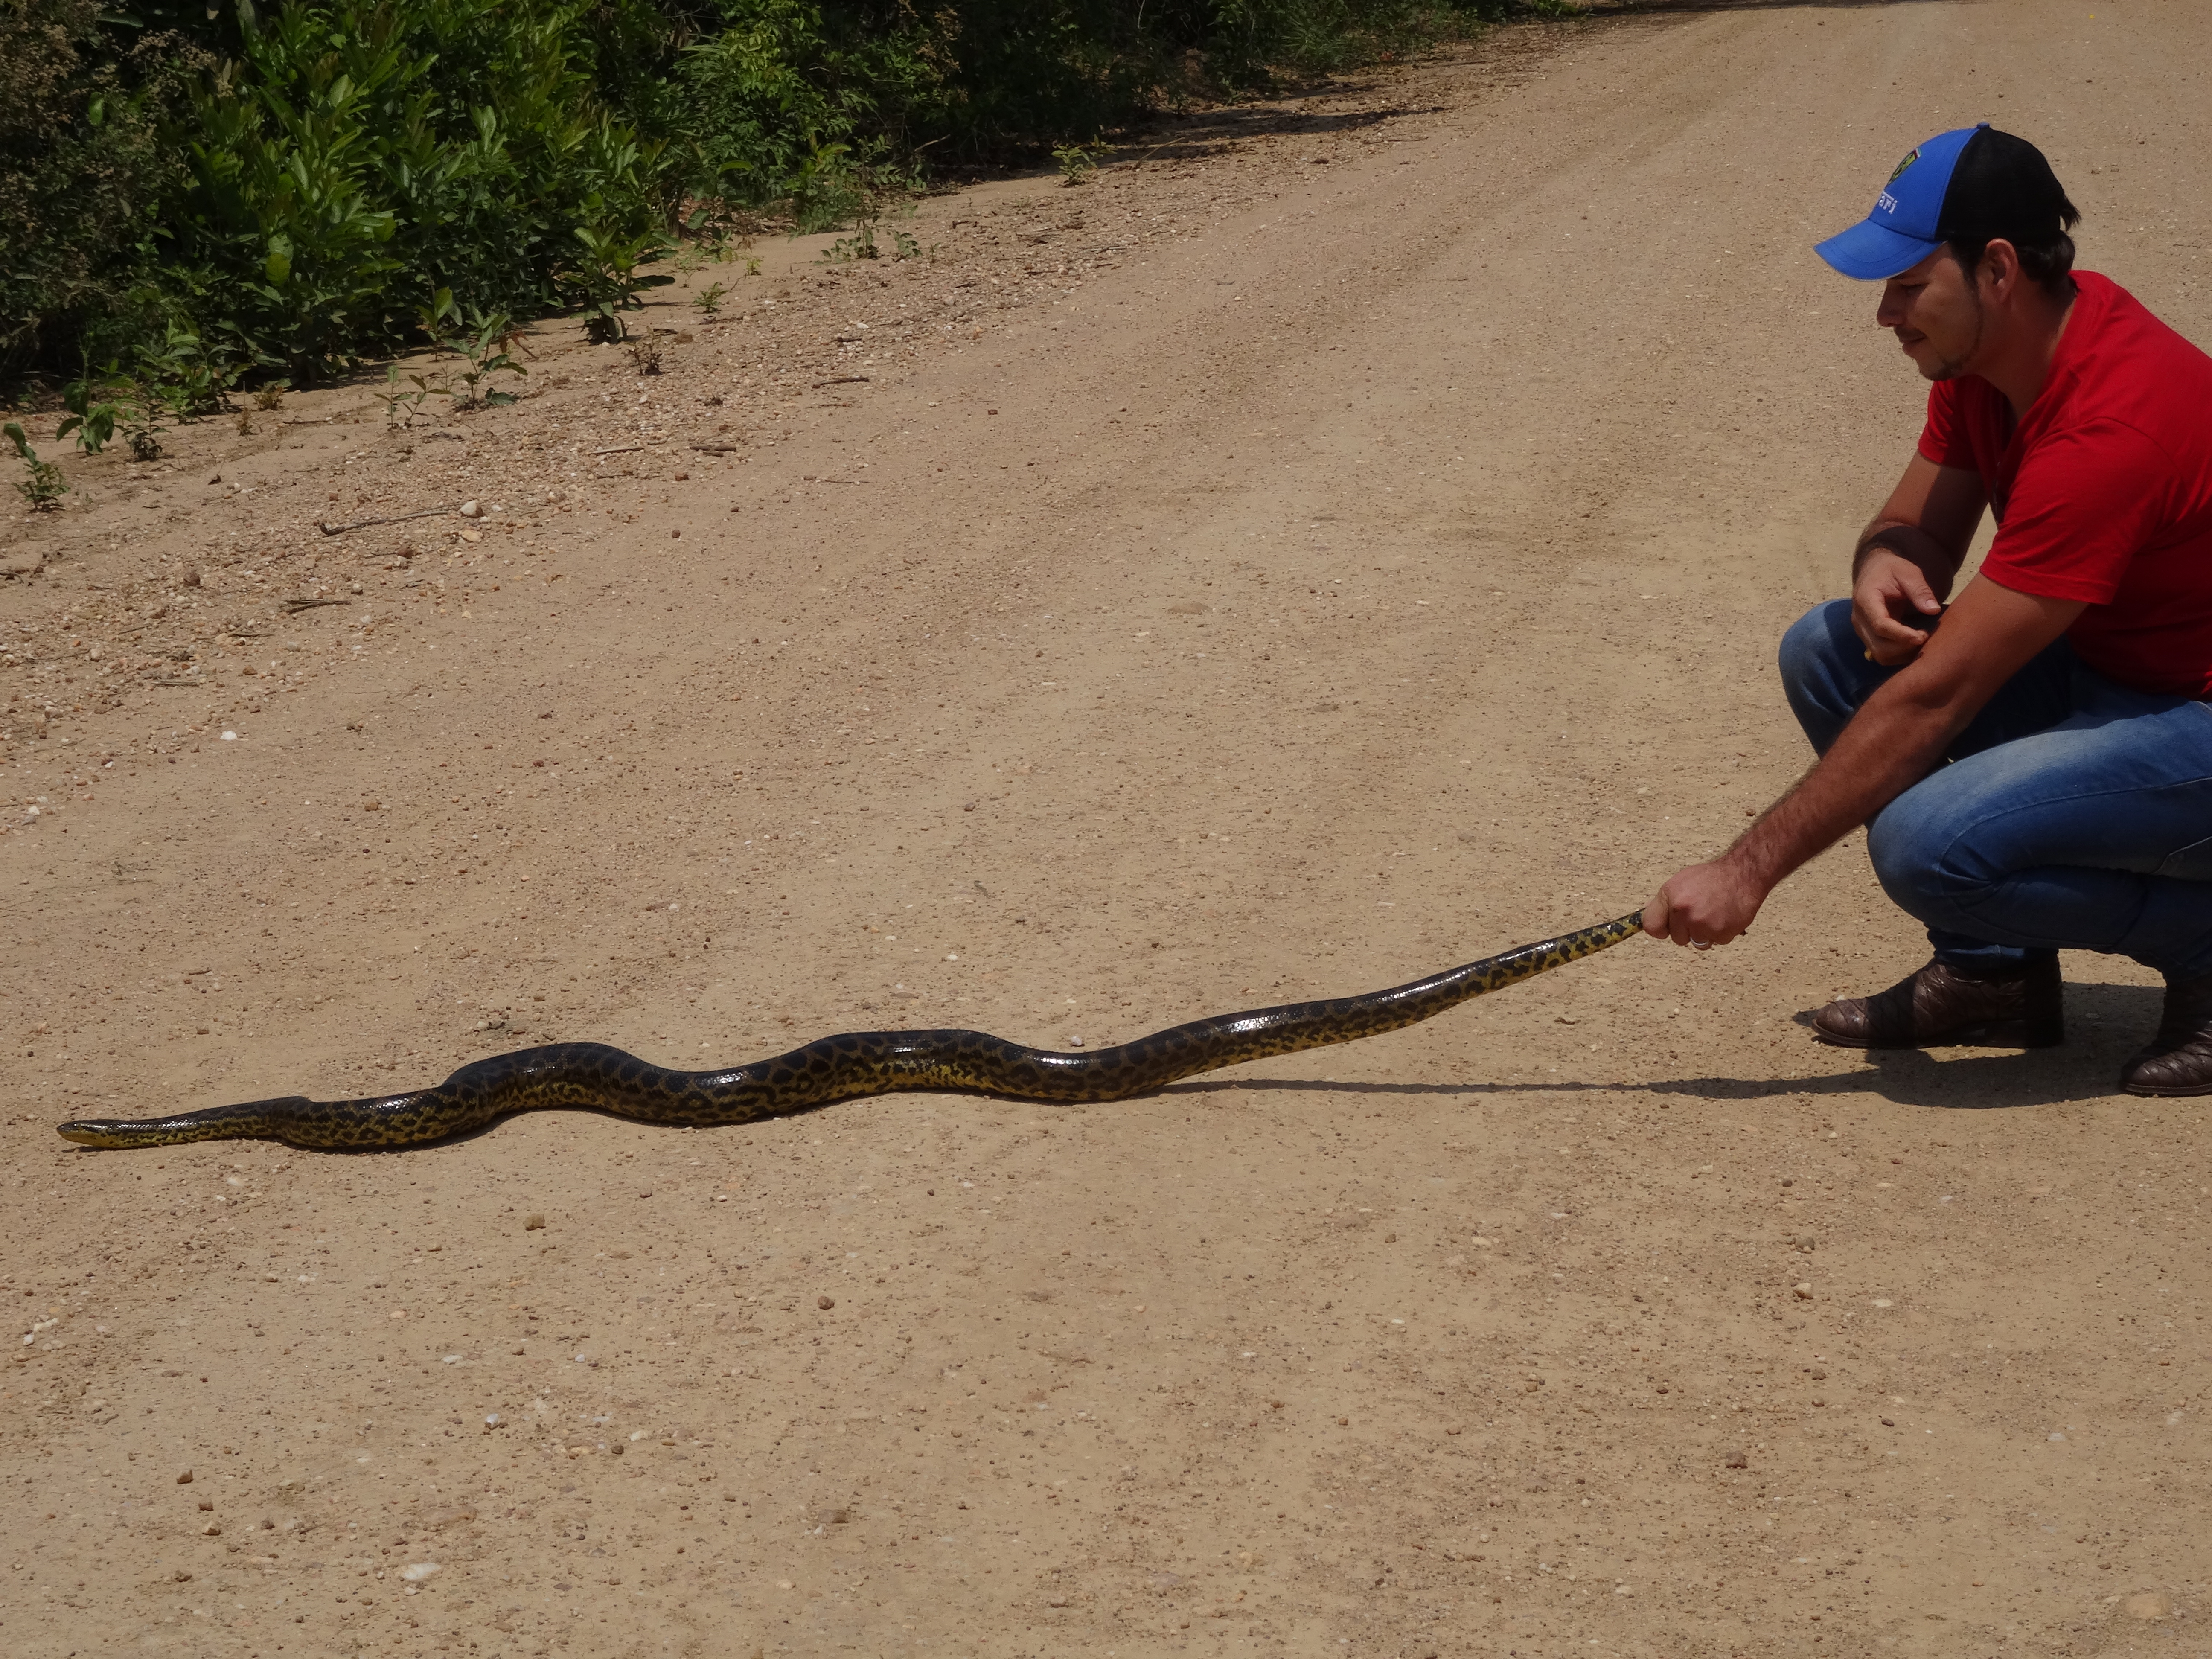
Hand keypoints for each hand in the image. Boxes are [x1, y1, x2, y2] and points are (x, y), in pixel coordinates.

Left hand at [1644, 858, 1767, 949]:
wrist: (1742, 875)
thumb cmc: (1711, 878)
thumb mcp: (1679, 883)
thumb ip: (1666, 904)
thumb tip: (1652, 923)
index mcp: (1671, 898)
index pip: (1651, 926)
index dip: (1660, 928)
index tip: (1667, 927)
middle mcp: (1684, 913)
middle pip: (1677, 938)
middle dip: (1686, 930)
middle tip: (1700, 912)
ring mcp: (1703, 925)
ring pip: (1697, 943)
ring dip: (1704, 933)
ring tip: (1713, 913)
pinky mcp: (1721, 934)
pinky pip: (1716, 942)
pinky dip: (1720, 933)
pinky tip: (1725, 916)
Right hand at [1852, 547, 1943, 665]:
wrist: (1874, 570)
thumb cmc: (1891, 569)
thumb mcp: (1908, 572)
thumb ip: (1920, 590)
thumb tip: (1933, 610)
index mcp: (1866, 600)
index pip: (1880, 625)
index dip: (1901, 635)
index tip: (1922, 636)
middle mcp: (1859, 619)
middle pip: (1878, 646)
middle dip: (1903, 647)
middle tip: (1926, 637)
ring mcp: (1862, 630)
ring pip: (1879, 654)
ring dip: (1901, 654)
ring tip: (1921, 642)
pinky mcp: (1868, 636)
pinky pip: (1881, 654)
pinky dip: (1898, 655)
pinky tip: (1913, 644)